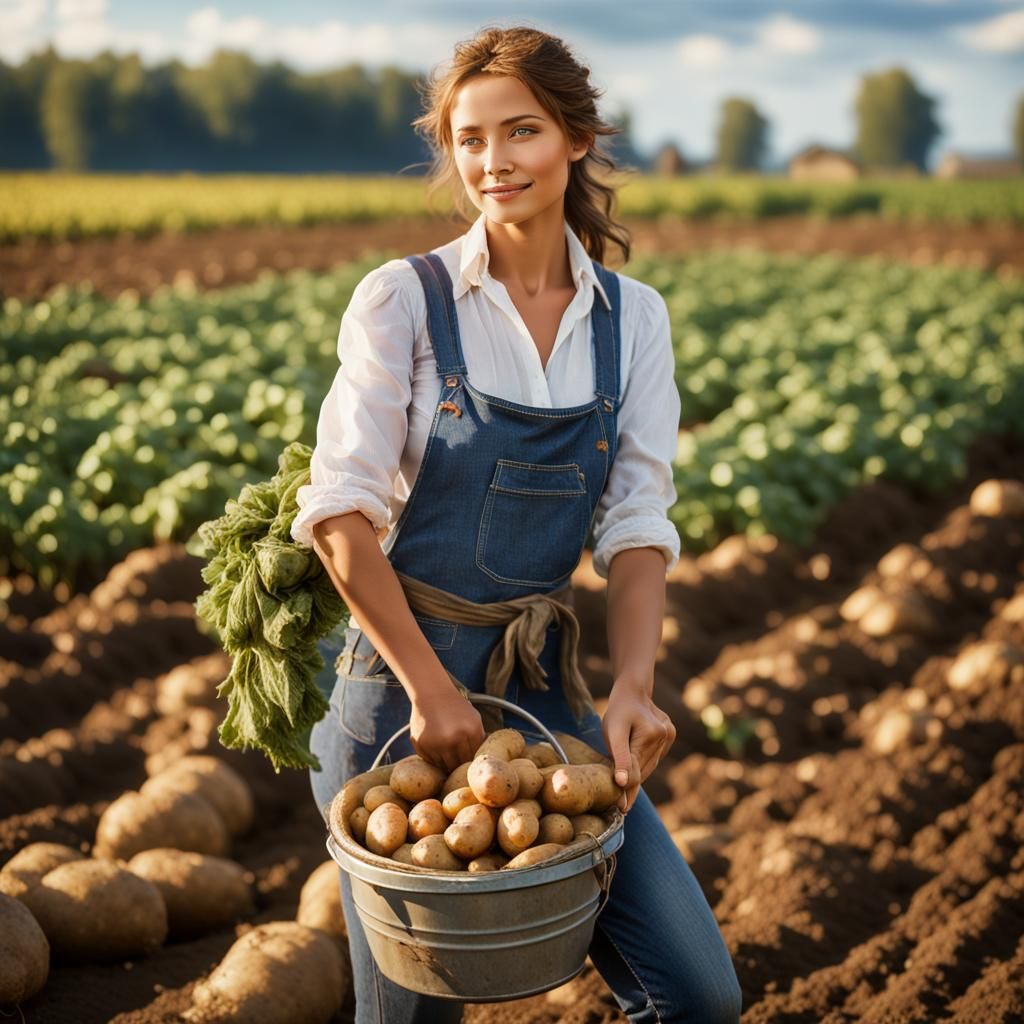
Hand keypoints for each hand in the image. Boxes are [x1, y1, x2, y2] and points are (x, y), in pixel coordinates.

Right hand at [409, 689, 485, 774]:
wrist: (432, 693)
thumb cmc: (456, 707)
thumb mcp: (475, 720)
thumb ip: (480, 740)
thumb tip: (480, 761)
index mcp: (470, 732)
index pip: (471, 759)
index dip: (469, 761)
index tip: (466, 760)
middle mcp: (452, 739)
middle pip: (457, 765)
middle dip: (457, 764)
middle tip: (455, 760)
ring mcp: (434, 743)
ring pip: (442, 766)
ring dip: (444, 762)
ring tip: (444, 750)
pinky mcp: (420, 744)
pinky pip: (429, 761)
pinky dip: (432, 758)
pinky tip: (435, 745)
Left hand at [602, 680, 676, 813]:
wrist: (632, 690)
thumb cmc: (619, 710)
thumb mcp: (613, 731)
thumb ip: (620, 757)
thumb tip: (624, 783)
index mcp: (651, 734)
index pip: (636, 771)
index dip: (628, 791)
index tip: (622, 810)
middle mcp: (664, 736)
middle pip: (644, 769)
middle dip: (632, 785)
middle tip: (621, 804)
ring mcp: (669, 736)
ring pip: (650, 765)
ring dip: (638, 776)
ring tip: (626, 793)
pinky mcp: (670, 735)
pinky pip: (653, 757)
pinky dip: (643, 764)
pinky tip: (634, 770)